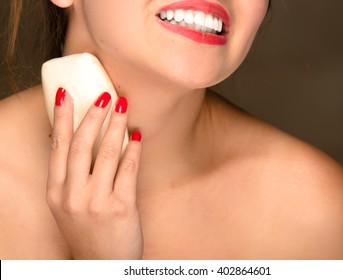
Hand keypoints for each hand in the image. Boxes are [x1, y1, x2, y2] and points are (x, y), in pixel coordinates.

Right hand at [46, 88, 142, 258]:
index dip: (61, 117)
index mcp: (56, 193)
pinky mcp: (121, 208)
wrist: (102, 265)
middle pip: (81, 145)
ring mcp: (96, 202)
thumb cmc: (87, 230)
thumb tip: (78, 138)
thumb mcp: (68, 205)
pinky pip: (129, 170)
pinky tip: (138, 136)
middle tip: (104, 95)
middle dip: (93, 116)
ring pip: (107, 153)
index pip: (57, 147)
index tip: (65, 94)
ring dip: (116, 125)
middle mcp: (73, 196)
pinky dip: (134, 150)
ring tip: (123, 106)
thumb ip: (71, 176)